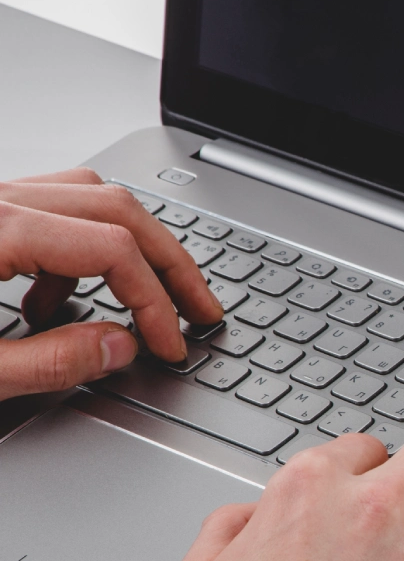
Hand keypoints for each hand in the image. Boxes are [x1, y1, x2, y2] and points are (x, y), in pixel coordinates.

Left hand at [0, 168, 222, 397]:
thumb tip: (119, 348)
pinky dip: (81, 247)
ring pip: (90, 197)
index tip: (167, 344)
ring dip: (130, 250)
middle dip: (168, 265)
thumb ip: (49, 362)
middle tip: (197, 310)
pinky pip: (51, 207)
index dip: (155, 302)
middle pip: (117, 208)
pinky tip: (59, 299)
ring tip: (135, 305)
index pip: (113, 249)